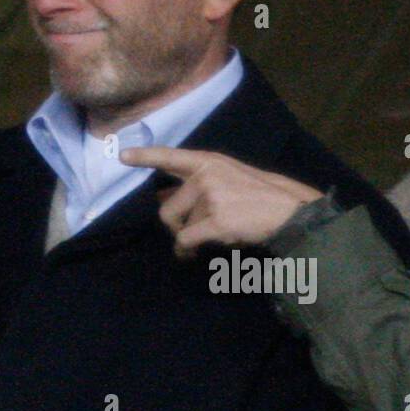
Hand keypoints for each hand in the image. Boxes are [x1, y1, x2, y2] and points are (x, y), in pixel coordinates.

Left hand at [121, 146, 322, 257]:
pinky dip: (185, 252)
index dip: (144, 156)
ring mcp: (211, 197)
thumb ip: (195, 185)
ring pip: (178, 228)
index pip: (170, 157)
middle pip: (167, 209)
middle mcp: (205, 175)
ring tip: (204, 242)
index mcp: (208, 161)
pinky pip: (186, 240)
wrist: (288, 211)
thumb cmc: (258, 197)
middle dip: (174, 227)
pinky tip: (191, 255)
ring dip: (186, 240)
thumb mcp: (227, 178)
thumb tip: (161, 200)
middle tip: (186, 235)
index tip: (121, 155)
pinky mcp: (216, 221)